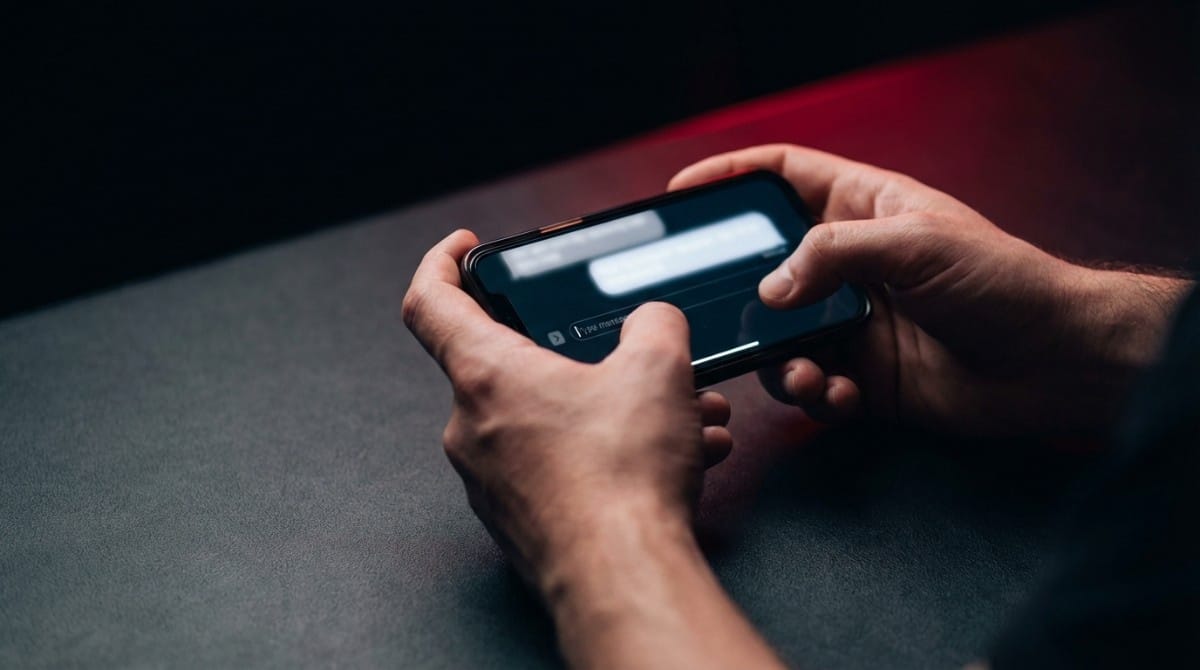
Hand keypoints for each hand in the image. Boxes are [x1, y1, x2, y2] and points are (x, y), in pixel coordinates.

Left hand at [402, 230, 731, 583]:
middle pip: (516, 365)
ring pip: (554, 420)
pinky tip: (678, 459)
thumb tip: (656, 323)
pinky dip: (612, 453)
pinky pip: (563, 466)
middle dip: (584, 355)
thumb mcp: (657, 369)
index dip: (441, 262)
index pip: (430, 301)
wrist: (623, 578)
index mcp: (487, 375)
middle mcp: (474, 428)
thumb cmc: (621, 479)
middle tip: (633, 355)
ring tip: (682, 417)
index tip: (462, 247)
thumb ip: (655, 323)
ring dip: (615, 409)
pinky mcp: (522, 518)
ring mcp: (494, 480)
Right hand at [671, 145, 1190, 435]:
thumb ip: (832, 252)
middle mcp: (849, 262)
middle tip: (707, 306)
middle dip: (739, 287)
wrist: (1051, 363)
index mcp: (863, 208)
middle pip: (766, 262)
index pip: (783, 176)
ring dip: (779, 357)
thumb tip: (770, 288)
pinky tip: (839, 395)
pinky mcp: (862, 372)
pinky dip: (814, 393)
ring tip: (805, 372)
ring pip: (779, 333)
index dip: (732, 176)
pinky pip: (811, 381)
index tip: (683, 193)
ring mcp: (852, 319)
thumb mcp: (916, 243)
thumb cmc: (1000, 282)